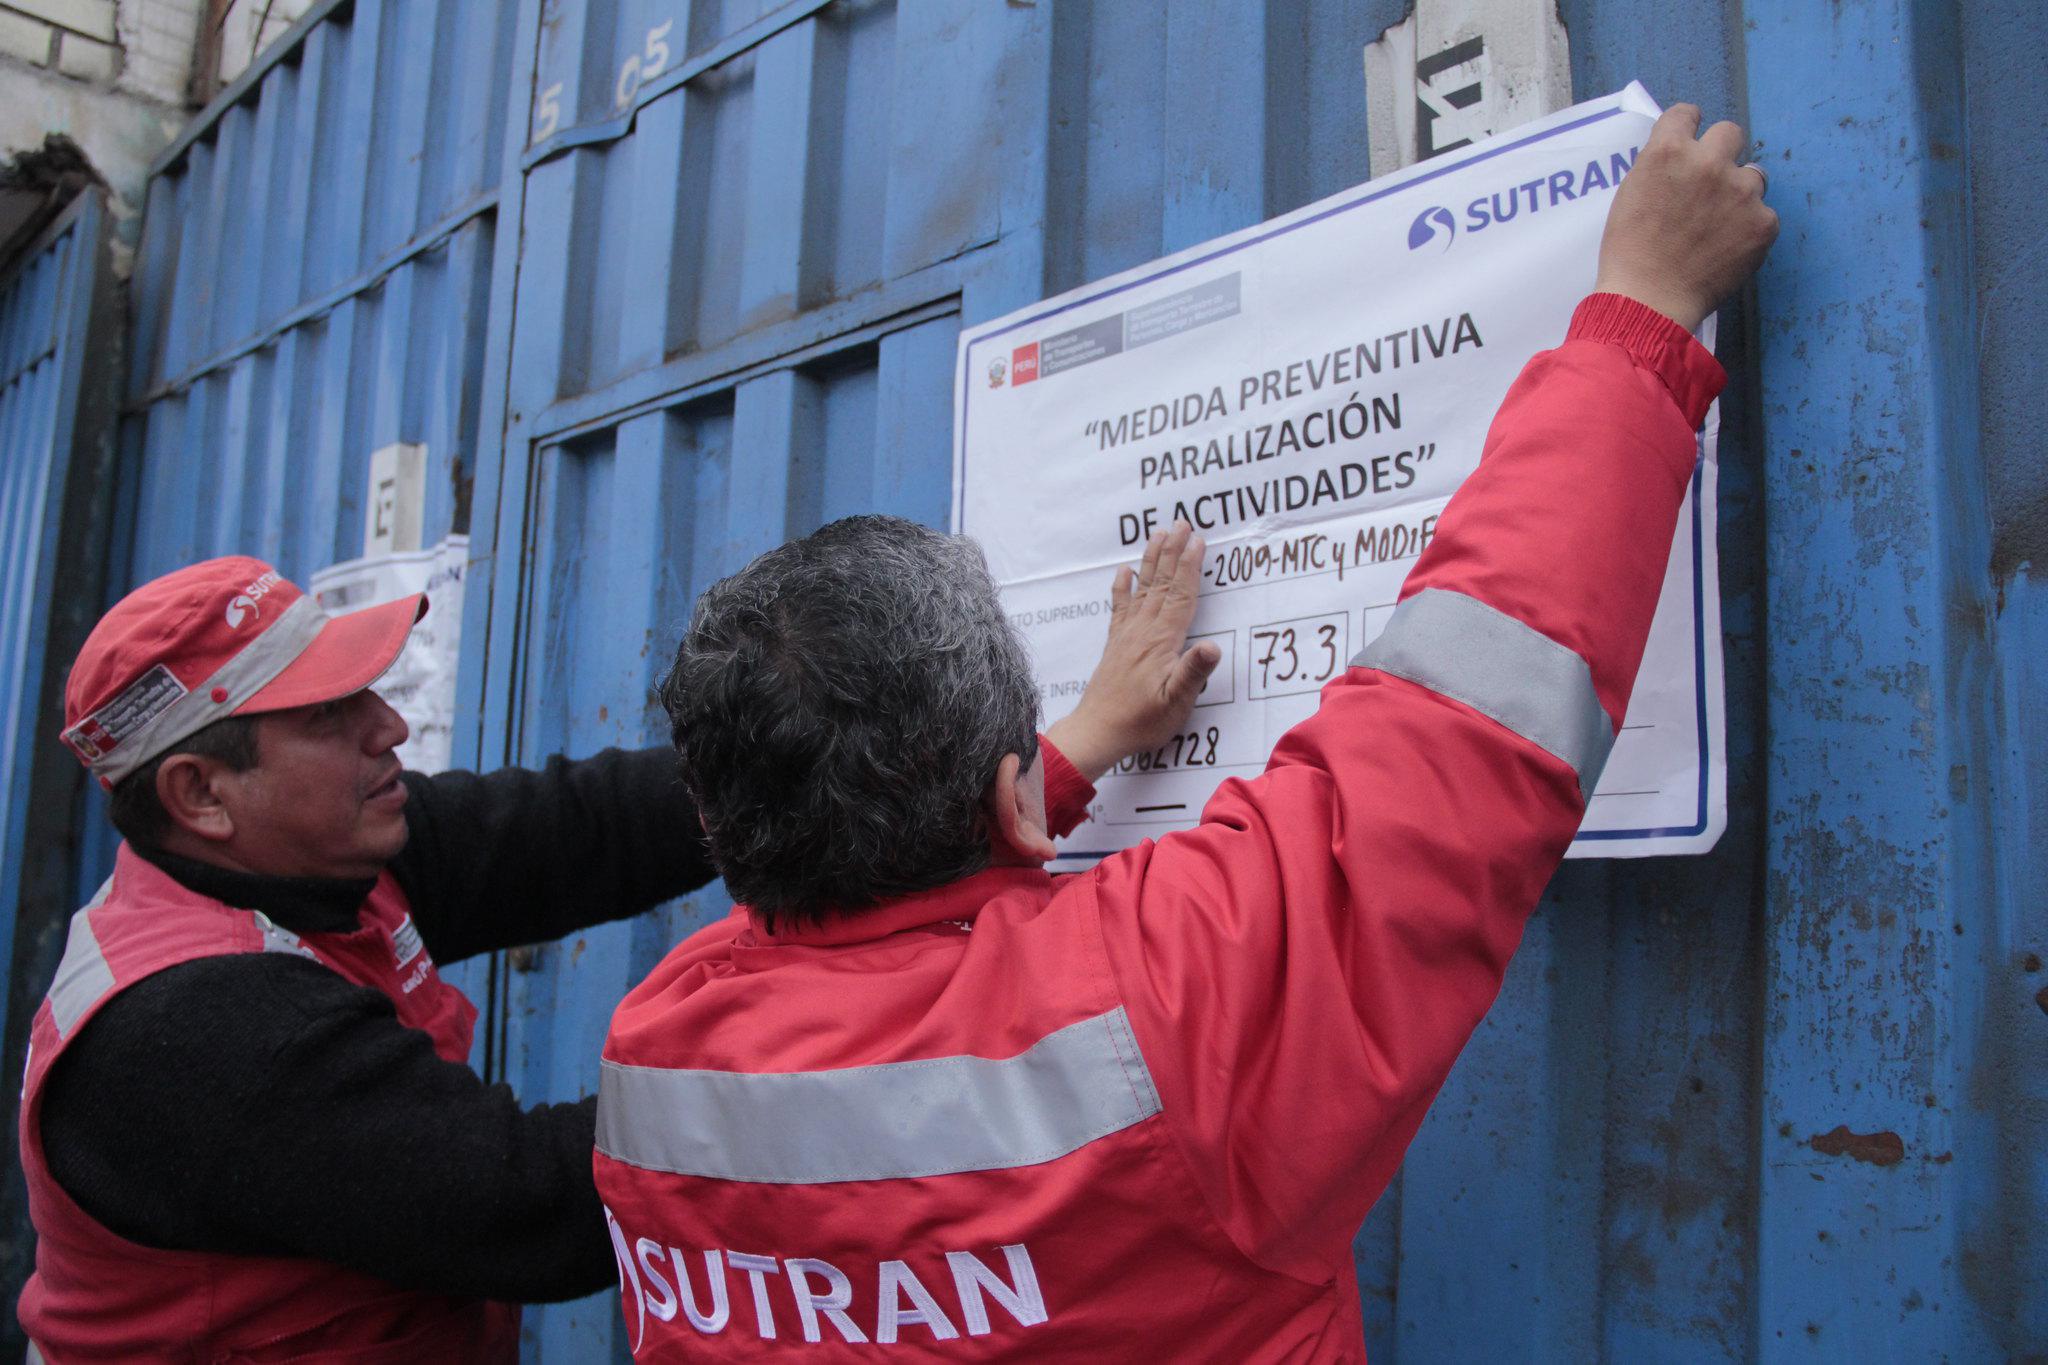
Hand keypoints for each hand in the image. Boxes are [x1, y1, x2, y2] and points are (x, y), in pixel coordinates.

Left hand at [1045, 522, 1221, 781]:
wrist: (1098, 732)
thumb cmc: (1142, 721)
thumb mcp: (1176, 703)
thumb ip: (1193, 673)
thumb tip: (1214, 647)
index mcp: (1162, 641)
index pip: (1181, 596)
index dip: (1190, 567)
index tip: (1198, 540)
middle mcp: (1143, 631)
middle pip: (1162, 584)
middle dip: (1173, 552)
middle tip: (1181, 522)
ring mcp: (1127, 636)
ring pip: (1143, 589)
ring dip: (1152, 561)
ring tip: (1157, 534)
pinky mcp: (1116, 645)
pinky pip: (1120, 608)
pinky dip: (1122, 588)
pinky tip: (1123, 572)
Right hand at [1593, 103, 1778, 330]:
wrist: (1649, 300)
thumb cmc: (1629, 253)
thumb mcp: (1631, 195)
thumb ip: (1660, 168)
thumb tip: (1681, 159)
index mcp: (1668, 152)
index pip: (1687, 114)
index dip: (1687, 128)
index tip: (1688, 142)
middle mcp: (1708, 162)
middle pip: (1730, 132)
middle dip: (1721, 151)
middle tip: (1710, 180)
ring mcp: (1741, 191)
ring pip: (1753, 175)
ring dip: (1739, 192)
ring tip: (1719, 224)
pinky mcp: (1764, 222)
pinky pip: (1763, 215)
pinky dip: (1749, 229)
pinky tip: (1728, 248)